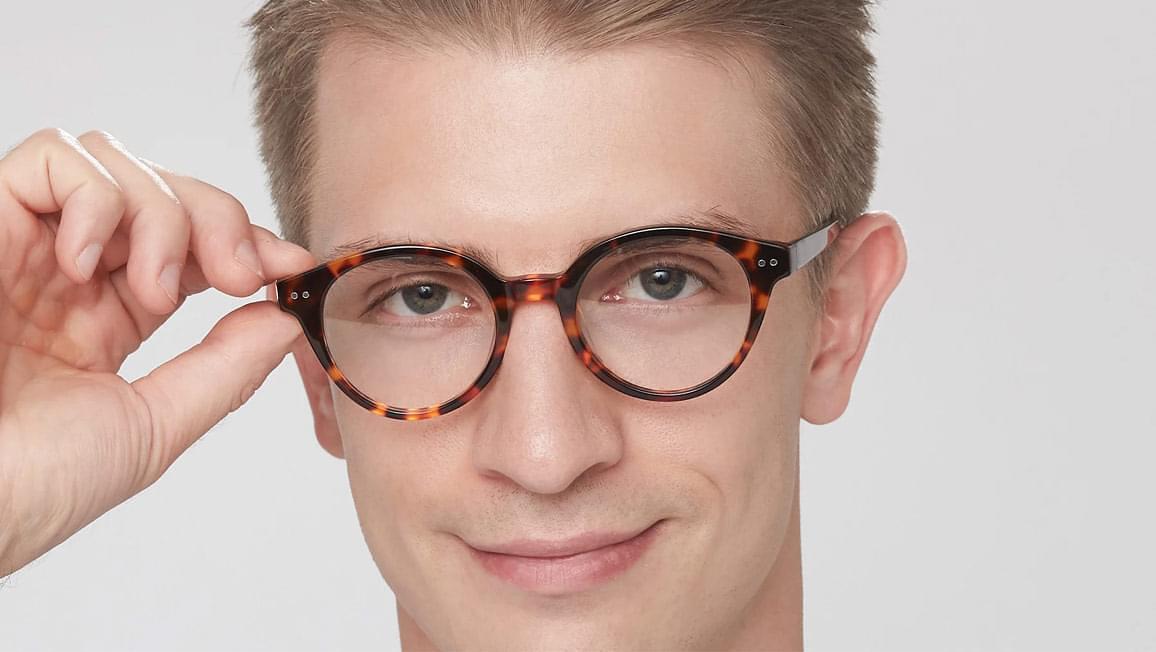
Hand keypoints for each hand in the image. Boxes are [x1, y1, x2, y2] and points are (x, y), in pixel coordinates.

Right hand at [0, 128, 315, 575]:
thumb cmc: (35, 483)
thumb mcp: (153, 427)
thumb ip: (226, 368)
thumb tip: (289, 318)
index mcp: (107, 319)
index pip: (193, 248)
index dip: (248, 243)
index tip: (292, 265)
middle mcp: (70, 275)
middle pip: (166, 193)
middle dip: (220, 221)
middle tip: (238, 275)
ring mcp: (28, 246)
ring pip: (117, 165)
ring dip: (161, 216)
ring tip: (152, 290)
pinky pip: (48, 158)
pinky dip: (92, 199)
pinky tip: (83, 264)